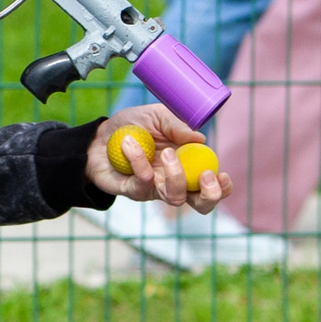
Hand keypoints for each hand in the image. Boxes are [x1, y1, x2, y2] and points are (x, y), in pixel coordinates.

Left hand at [87, 106, 228, 212]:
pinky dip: (138, 160)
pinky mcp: (133, 191)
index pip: (212, 186)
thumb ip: (177, 125)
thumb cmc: (132, 127)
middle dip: (209, 195)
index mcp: (187, 166)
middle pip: (201, 204)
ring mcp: (154, 189)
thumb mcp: (157, 116)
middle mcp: (174, 182)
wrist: (98, 136)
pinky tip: (129, 143)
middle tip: (204, 175)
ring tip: (165, 151)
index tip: (222, 174)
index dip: (222, 188)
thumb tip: (200, 138)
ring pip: (174, 197)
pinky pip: (143, 182)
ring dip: (175, 175)